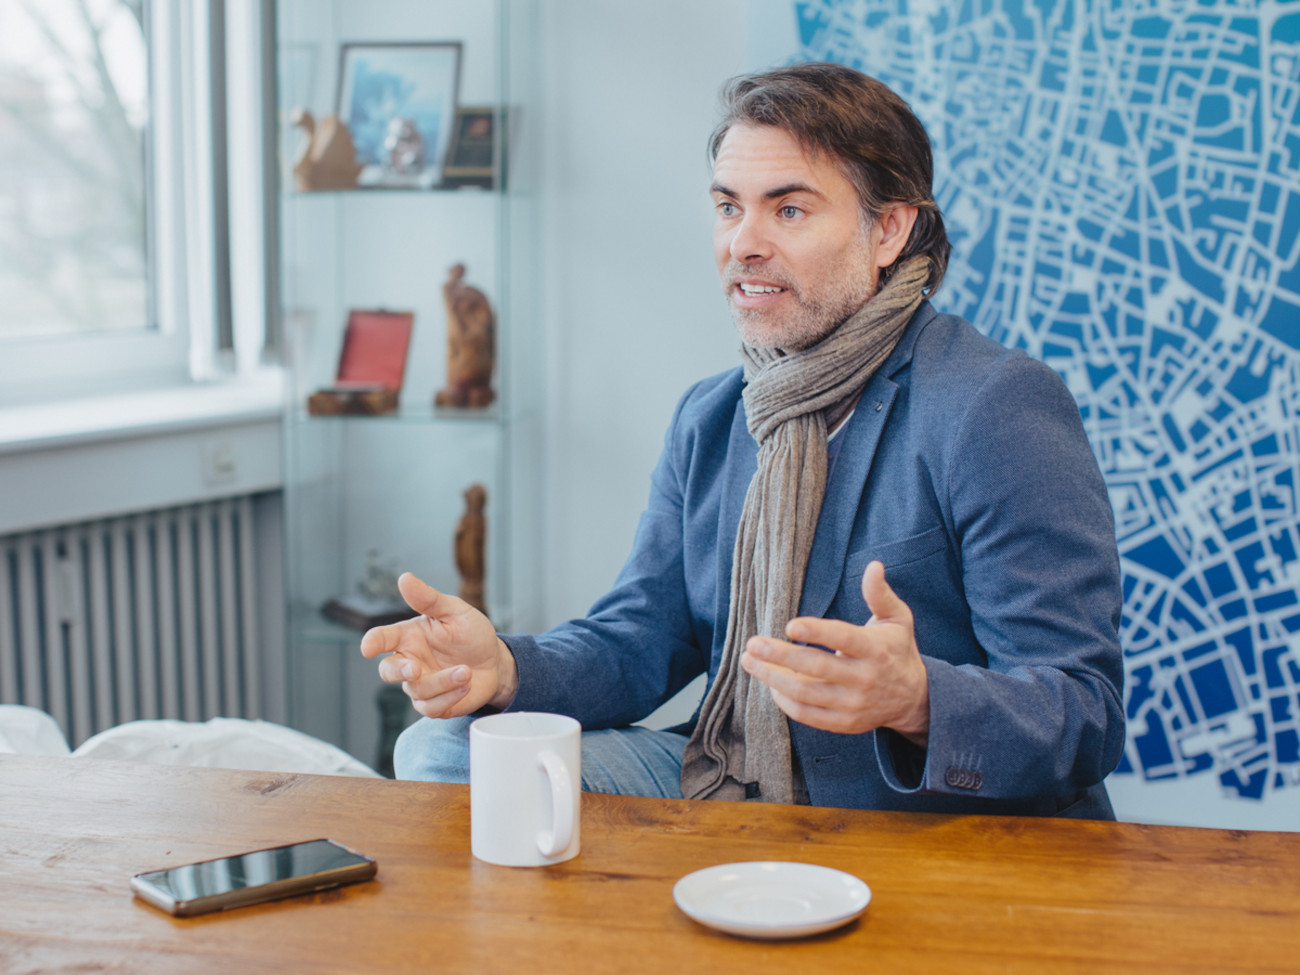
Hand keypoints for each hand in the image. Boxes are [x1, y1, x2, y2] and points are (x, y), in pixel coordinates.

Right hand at [359, 572, 517, 718]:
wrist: (495, 661)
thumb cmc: (471, 633)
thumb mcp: (455, 611)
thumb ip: (429, 599)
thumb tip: (404, 578)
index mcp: (409, 636)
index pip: (382, 638)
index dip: (372, 642)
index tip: (368, 648)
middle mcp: (410, 661)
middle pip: (388, 671)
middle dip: (399, 671)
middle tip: (416, 668)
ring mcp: (420, 685)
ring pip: (416, 691)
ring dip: (442, 682)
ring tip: (465, 671)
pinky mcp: (434, 704)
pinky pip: (431, 708)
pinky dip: (450, 697)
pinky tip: (466, 684)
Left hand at [740, 560, 929, 745]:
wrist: (914, 699)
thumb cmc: (896, 650)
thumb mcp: (897, 619)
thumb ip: (880, 594)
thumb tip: (873, 566)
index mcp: (875, 649)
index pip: (843, 638)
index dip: (817, 631)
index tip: (789, 625)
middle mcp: (864, 678)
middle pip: (816, 667)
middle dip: (779, 655)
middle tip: (752, 644)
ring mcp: (853, 704)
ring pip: (806, 693)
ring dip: (772, 678)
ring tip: (749, 661)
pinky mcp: (845, 722)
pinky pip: (808, 715)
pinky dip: (785, 702)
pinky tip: (771, 685)